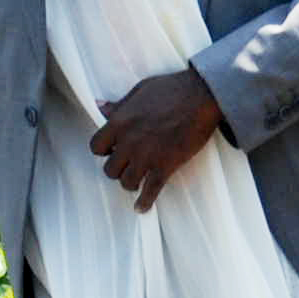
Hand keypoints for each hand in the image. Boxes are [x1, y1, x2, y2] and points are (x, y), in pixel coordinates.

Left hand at [93, 67, 225, 209]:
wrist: (202, 96)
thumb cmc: (173, 89)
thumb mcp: (140, 90)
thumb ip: (119, 105)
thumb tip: (100, 106)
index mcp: (119, 122)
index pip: (96, 147)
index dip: (103, 151)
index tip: (113, 150)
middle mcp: (128, 142)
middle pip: (110, 169)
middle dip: (118, 169)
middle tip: (129, 165)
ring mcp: (146, 156)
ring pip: (127, 182)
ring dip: (132, 183)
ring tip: (139, 181)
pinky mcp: (165, 165)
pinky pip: (150, 191)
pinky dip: (145, 202)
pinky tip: (142, 208)